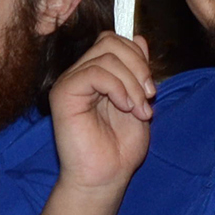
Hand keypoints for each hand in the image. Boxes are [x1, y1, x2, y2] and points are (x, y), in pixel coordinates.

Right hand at [48, 33, 153, 194]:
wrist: (106, 176)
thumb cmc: (121, 146)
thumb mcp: (139, 101)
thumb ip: (137, 71)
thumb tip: (140, 38)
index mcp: (98, 73)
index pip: (115, 41)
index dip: (138, 56)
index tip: (152, 89)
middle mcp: (81, 73)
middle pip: (110, 42)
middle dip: (138, 67)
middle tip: (149, 96)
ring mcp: (70, 82)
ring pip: (106, 57)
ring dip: (132, 83)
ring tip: (140, 111)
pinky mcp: (63, 94)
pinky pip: (94, 73)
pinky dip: (117, 88)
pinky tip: (126, 108)